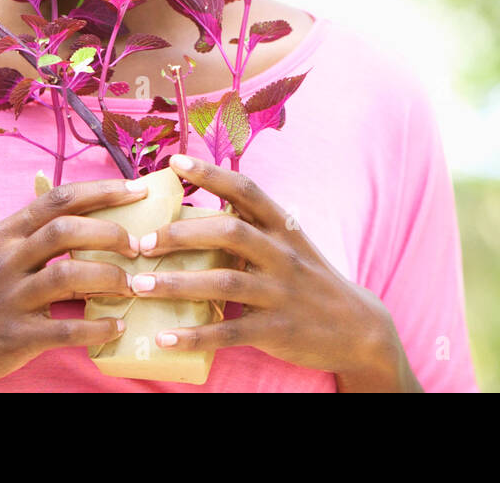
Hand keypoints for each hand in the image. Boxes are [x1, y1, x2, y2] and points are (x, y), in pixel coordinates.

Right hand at [0, 177, 147, 392]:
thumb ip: (35, 234)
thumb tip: (90, 215)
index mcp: (6, 234)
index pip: (58, 199)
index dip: (102, 190)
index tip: (137, 189)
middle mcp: (7, 260)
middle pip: (66, 230)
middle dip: (111, 233)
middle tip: (137, 245)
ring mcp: (9, 298)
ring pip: (68, 276)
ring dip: (109, 278)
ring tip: (131, 286)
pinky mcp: (13, 337)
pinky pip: (65, 329)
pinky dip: (98, 327)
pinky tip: (117, 326)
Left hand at [129, 154, 421, 391]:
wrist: (359, 329)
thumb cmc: (311, 281)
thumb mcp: (291, 245)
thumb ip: (252, 228)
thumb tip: (197, 212)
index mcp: (283, 227)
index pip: (246, 189)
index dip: (210, 173)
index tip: (174, 162)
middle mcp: (282, 255)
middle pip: (229, 232)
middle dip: (180, 234)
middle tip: (141, 242)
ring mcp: (280, 293)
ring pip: (223, 283)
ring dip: (177, 284)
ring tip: (139, 286)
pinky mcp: (277, 330)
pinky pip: (231, 332)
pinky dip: (195, 335)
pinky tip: (164, 338)